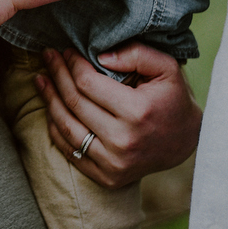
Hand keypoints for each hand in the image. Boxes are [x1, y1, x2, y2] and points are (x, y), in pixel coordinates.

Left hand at [35, 42, 201, 187]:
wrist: (186, 142)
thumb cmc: (173, 99)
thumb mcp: (167, 68)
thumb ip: (136, 53)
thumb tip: (99, 56)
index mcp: (137, 112)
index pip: (88, 83)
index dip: (72, 64)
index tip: (65, 51)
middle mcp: (123, 140)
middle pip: (74, 103)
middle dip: (57, 75)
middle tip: (48, 57)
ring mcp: (114, 163)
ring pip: (66, 128)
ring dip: (49, 101)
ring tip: (41, 80)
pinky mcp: (108, 178)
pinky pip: (71, 152)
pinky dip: (56, 129)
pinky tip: (50, 108)